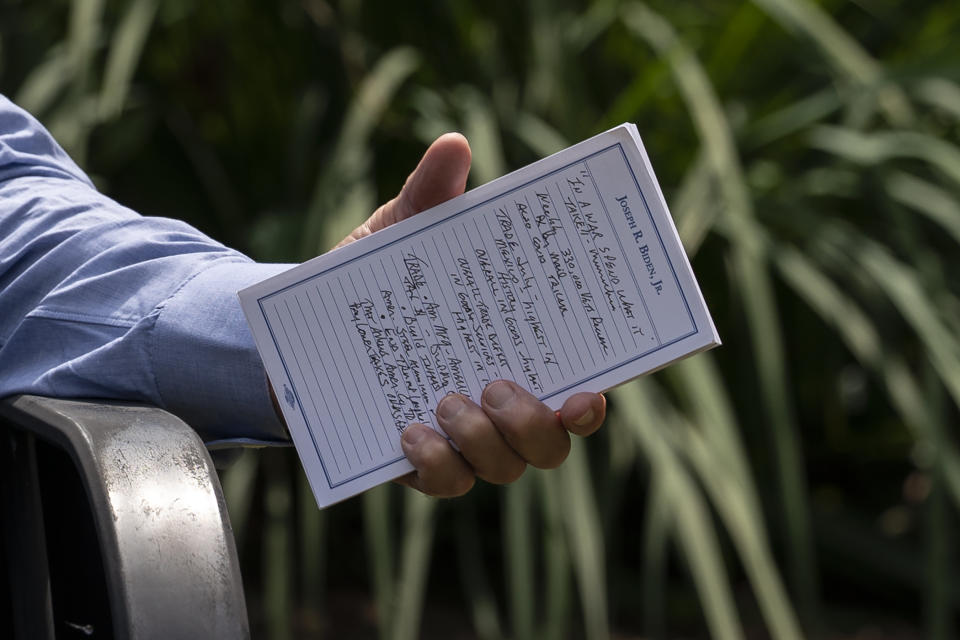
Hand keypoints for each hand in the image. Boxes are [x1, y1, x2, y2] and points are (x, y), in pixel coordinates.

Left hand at [338, 134, 606, 497]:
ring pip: (503, 470)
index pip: (574, 390)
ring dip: (484, 442)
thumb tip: (453, 145)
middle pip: (550, 444)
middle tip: (497, 384)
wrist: (306, 326)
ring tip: (445, 401)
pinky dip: (435, 465)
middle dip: (534, 424)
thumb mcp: (402, 233)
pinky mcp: (416, 462)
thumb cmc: (375, 278)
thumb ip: (432, 195)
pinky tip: (408, 432)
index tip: (590, 390)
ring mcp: (461, 440)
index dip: (592, 403)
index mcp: (514, 354)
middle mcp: (498, 406)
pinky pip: (444, 483)